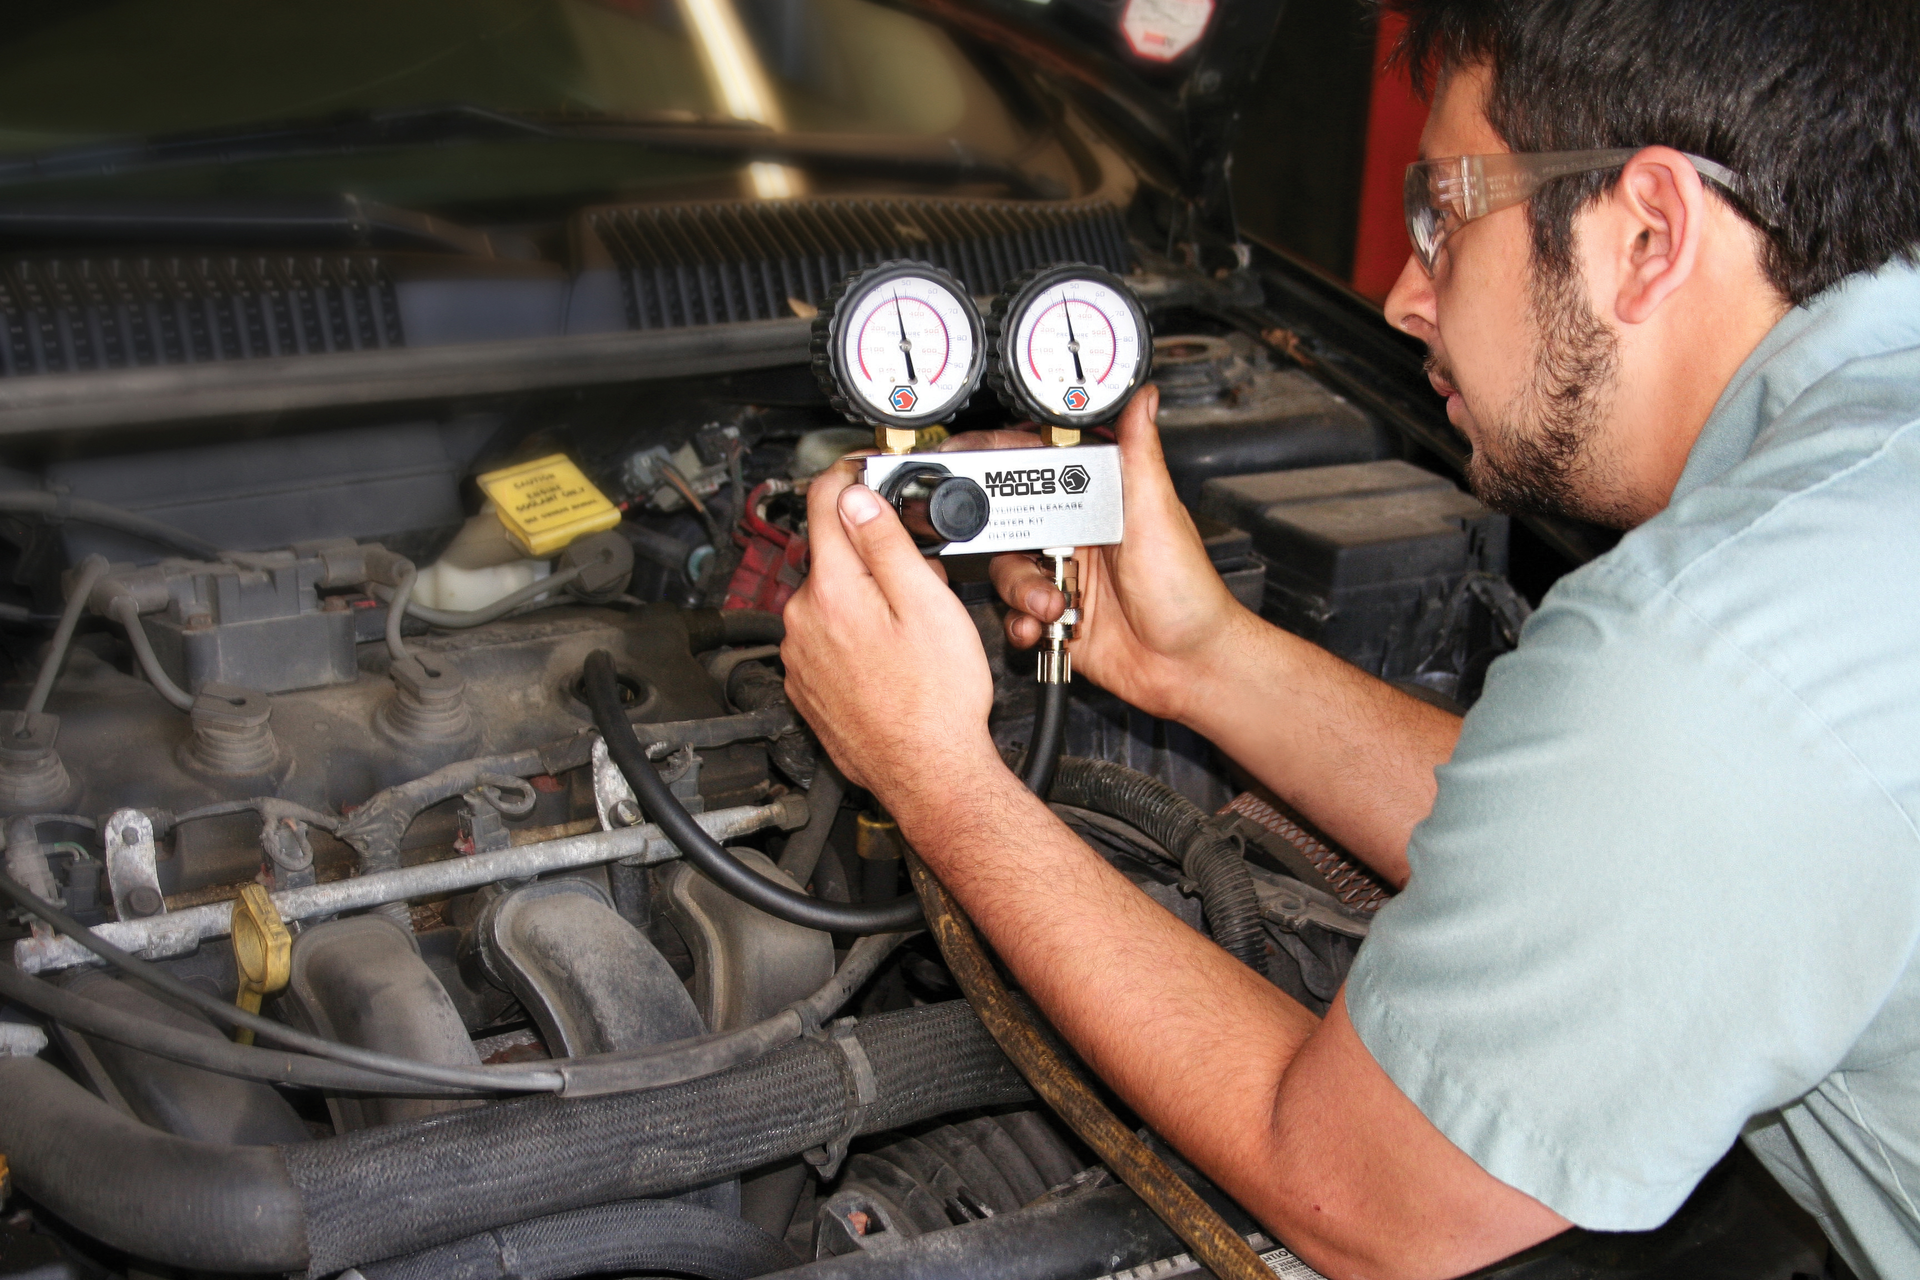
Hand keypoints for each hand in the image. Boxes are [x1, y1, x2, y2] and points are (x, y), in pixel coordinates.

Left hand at [781, 457, 1002, 805]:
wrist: (927, 774)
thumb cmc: (936, 701)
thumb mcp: (928, 605)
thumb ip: (887, 544)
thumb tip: (858, 496)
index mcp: (832, 592)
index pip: (824, 503)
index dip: (850, 475)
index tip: (867, 470)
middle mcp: (801, 621)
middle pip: (830, 554)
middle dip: (870, 553)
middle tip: (919, 577)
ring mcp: (799, 656)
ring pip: (828, 599)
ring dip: (861, 598)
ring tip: (908, 629)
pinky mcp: (805, 686)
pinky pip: (824, 640)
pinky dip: (851, 636)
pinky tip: (888, 660)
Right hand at [989, 386, 1246, 722]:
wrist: (1188, 666)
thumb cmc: (1187, 592)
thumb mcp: (1159, 513)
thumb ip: (1140, 453)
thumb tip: (1144, 395)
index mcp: (1098, 502)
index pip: (1039, 472)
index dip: (1005, 469)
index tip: (977, 468)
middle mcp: (1075, 536)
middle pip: (1010, 523)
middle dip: (1009, 545)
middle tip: (1032, 559)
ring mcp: (1062, 577)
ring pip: (1006, 570)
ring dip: (1021, 590)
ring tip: (1053, 604)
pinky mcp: (1053, 617)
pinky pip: (1011, 614)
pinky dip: (1019, 623)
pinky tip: (1043, 626)